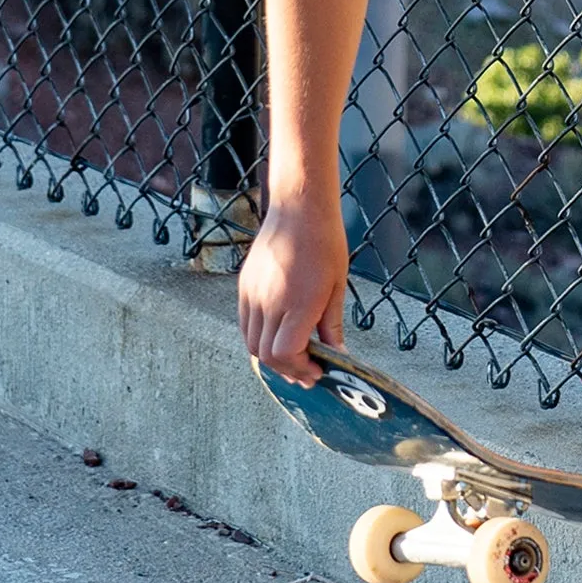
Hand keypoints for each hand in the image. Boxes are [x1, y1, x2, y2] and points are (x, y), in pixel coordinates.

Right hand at [238, 197, 350, 386]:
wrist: (298, 208)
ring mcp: (253, 294)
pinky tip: (275, 337)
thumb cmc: (325, 241)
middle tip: (306, 373)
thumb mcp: (337, 285)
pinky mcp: (244, 286)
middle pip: (266, 355)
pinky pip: (245, 323)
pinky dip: (258, 338)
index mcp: (298, 302)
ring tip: (291, 360)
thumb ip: (332, 324)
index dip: (300, 369)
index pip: (286, 353)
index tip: (316, 372)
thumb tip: (337, 354)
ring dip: (270, 358)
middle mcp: (270, 301)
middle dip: (287, 370)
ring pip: (251, 342)